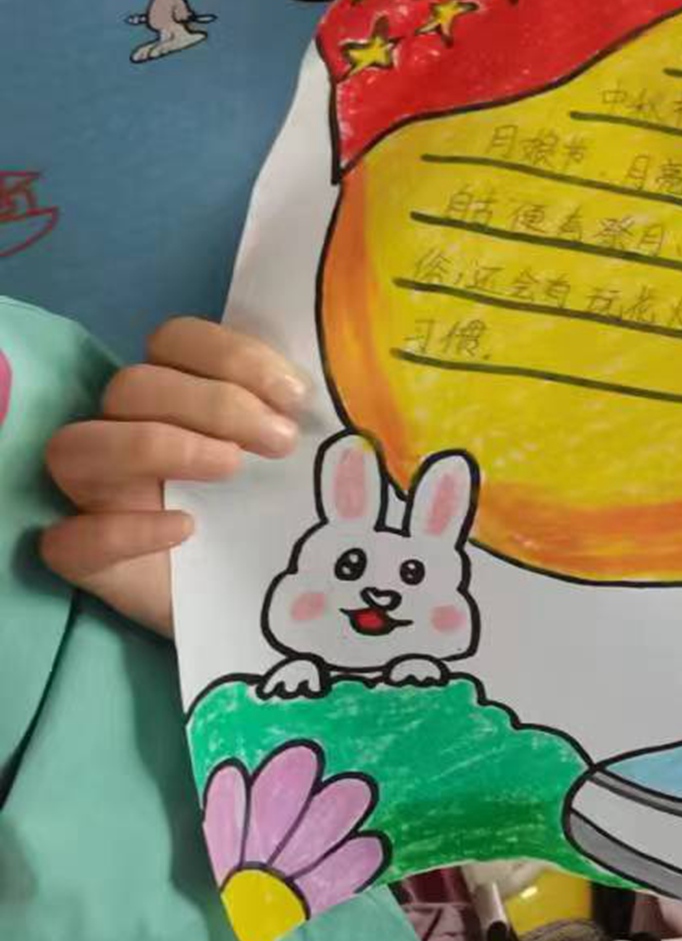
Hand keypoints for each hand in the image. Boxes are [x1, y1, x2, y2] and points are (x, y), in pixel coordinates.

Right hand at [40, 317, 307, 637]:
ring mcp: (98, 496)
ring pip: (78, 446)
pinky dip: (122, 530)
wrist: (271, 599)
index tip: (297, 396)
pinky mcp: (88, 560)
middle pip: (132, 385)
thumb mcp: (304, 456)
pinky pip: (68, 539)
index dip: (232, 355)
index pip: (174, 341)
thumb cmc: (285, 510)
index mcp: (176, 396)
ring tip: (232, 468)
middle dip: (215, 403)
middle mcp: (126, 433)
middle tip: (281, 441)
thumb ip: (304, 415)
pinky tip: (186, 529)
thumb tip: (355, 382)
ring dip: (158, 445)